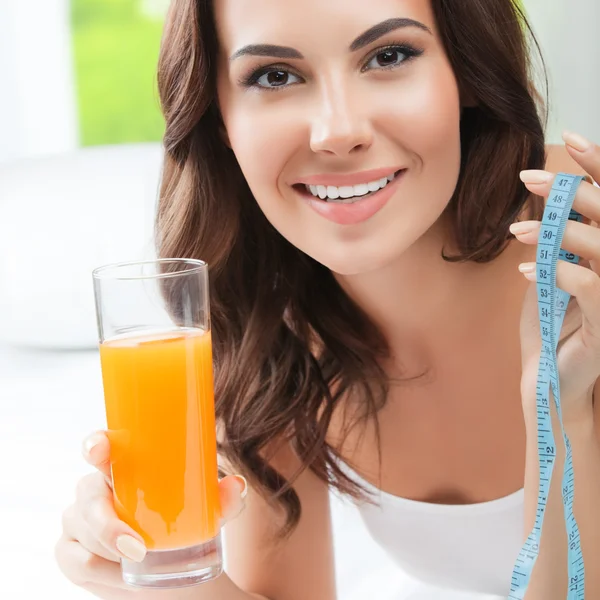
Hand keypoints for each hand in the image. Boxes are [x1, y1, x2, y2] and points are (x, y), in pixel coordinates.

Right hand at [55, 430, 246, 597]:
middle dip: (107, 524)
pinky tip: (122, 574)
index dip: (95, 444)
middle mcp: (96, 487)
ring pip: (82, 532)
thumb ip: (222, 501)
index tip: (99, 451)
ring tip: (141, 562)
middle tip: (137, 548)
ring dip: (111, 552)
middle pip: (87, 496)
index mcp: (124, 466)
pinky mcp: (70, 550)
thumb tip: (237, 485)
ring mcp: (78, 518)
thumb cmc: (185, 522)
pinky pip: (78, 561)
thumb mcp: (207, 511)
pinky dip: (103, 572)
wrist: (174, 566)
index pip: (101, 446)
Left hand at [510, 131, 599, 423]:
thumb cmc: (551, 324)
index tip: (567, 138)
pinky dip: (554, 273)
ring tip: (515, 232)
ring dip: (554, 233)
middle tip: (526, 177)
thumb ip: (555, 240)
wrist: (549, 378)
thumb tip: (543, 198)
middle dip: (569, 191)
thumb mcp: (550, 274)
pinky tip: (525, 274)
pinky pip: (587, 286)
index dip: (597, 168)